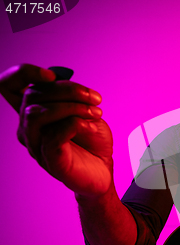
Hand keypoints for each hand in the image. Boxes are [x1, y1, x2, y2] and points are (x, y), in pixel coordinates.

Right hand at [0, 64, 112, 196]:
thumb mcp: (85, 111)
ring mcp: (36, 144)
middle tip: (95, 99)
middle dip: (68, 90)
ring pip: (36, 114)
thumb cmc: (92, 141)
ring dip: (70, 107)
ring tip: (96, 113)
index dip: (24, 73)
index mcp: (34, 111)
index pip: (9, 85)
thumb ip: (72, 97)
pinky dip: (76, 124)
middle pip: (32, 95)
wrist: (103, 170)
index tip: (52, 75)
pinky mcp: (50, 159)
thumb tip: (63, 82)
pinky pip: (53, 135)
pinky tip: (92, 126)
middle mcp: (28, 127)